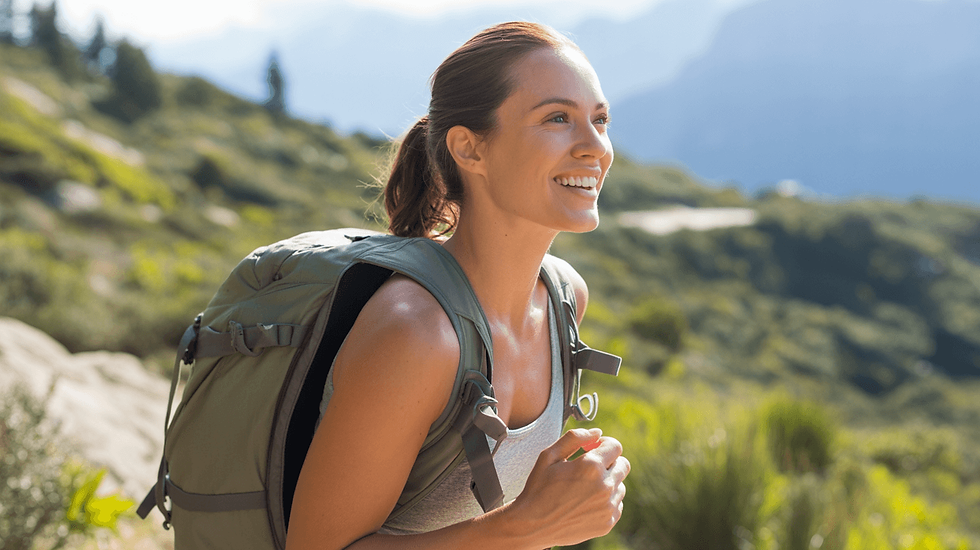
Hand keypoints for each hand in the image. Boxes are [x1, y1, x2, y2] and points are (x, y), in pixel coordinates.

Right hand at [505, 428, 629, 547]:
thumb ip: (574, 438)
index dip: (604, 444)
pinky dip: (606, 501)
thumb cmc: (539, 488)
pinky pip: (617, 504)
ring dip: (607, 483)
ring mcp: (607, 507)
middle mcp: (604, 486)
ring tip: (584, 488)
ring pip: (620, 485)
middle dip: (609, 461)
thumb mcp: (549, 456)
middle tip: (590, 468)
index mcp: (591, 466)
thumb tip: (597, 432)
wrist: (532, 525)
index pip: (615, 446)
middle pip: (623, 465)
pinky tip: (586, 502)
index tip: (593, 449)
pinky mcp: (607, 522)